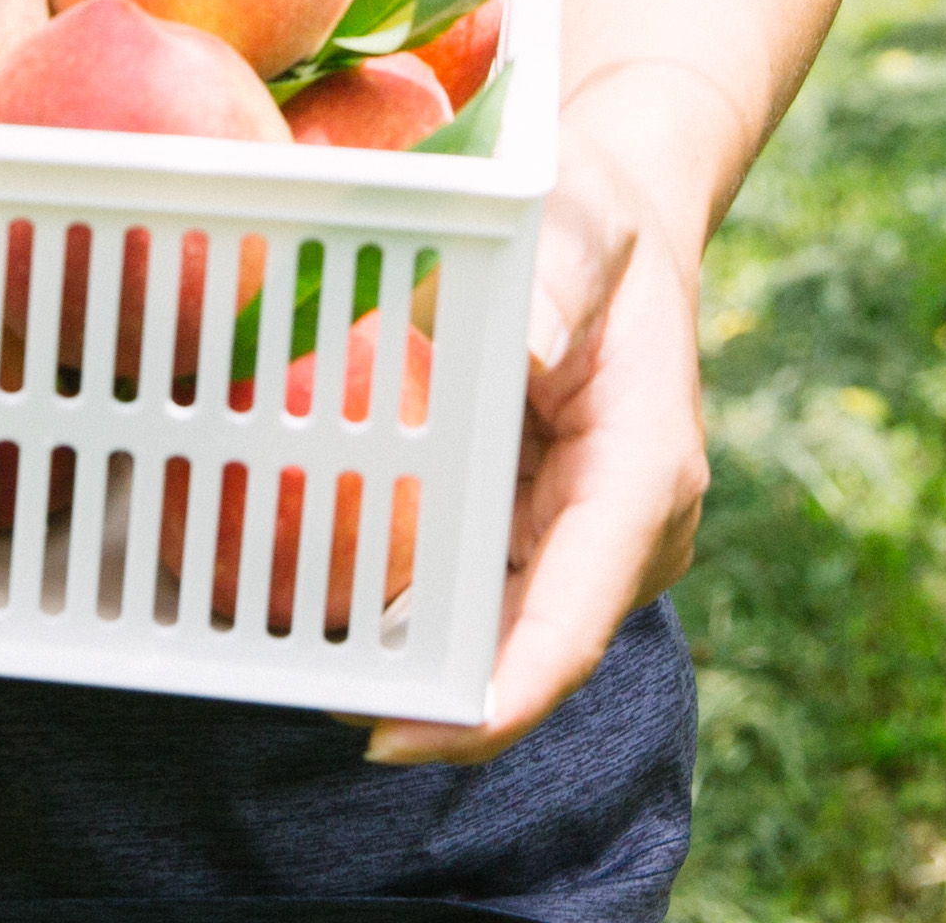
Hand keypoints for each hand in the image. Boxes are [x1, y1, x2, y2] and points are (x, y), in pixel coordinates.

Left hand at [362, 146, 708, 767]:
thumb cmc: (600, 207)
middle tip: (310, 706)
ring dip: (415, 666)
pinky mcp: (543, 524)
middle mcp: (624, 531)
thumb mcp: (581, 218)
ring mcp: (582, 537)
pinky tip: (328, 616)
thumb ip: (557, 274)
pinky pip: (477, 589)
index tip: (395, 738)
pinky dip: (412, 609)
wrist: (621, 208)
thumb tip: (530, 341)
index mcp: (644, 475)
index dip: (490, 703)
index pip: (570, 623)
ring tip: (301, 675)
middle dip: (430, 704)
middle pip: (525, 654)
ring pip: (497, 635)